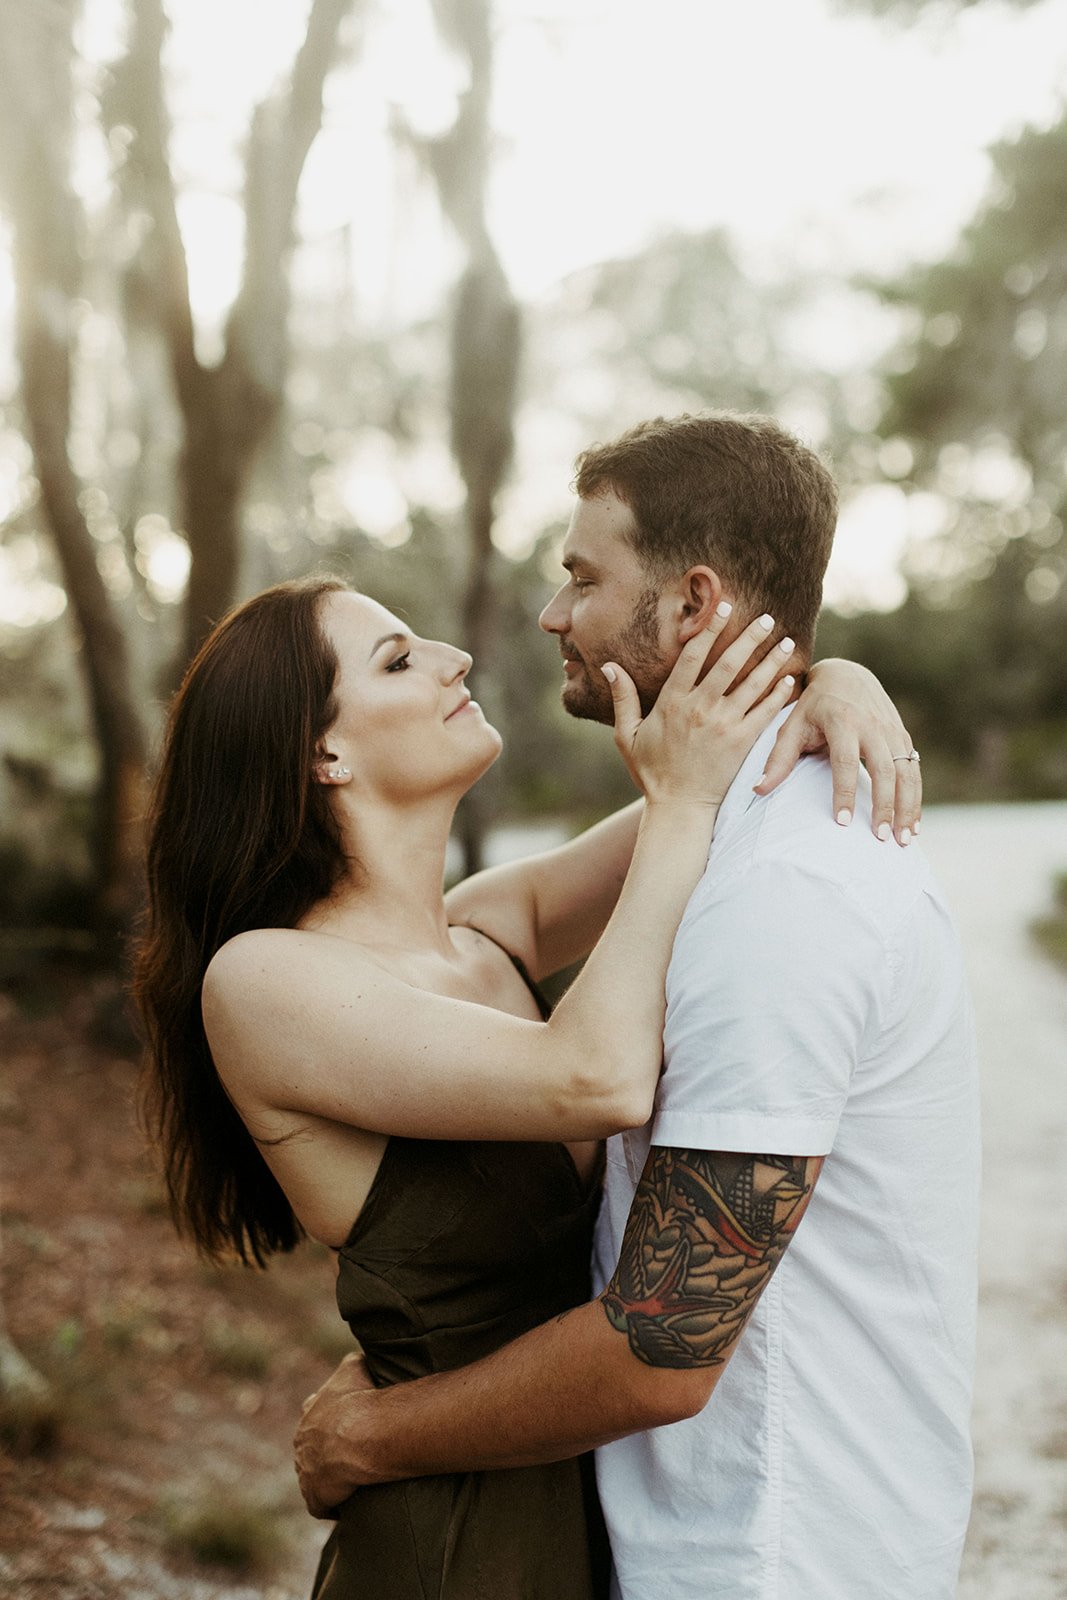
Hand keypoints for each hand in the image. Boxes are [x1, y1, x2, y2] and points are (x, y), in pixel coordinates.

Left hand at [294, 1352, 376, 1517]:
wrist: (362, 1434)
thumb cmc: (361, 1398)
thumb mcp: (354, 1366)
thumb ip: (350, 1364)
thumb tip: (358, 1359)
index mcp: (310, 1411)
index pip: (313, 1413)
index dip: (328, 1419)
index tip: (343, 1424)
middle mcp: (302, 1441)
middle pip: (310, 1448)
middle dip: (325, 1451)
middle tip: (350, 1454)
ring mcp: (305, 1471)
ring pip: (312, 1477)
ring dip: (328, 1480)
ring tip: (352, 1482)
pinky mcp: (314, 1497)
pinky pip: (320, 1506)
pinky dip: (331, 1506)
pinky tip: (348, 1505)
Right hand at [606, 608, 795, 805]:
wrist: (679, 808)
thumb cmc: (651, 772)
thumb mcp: (626, 736)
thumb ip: (622, 699)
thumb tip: (609, 666)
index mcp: (671, 702)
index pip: (693, 655)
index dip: (709, 628)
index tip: (723, 606)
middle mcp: (699, 709)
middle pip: (729, 663)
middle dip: (750, 637)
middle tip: (767, 617)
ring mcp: (724, 725)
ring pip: (753, 684)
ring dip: (772, 660)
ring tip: (787, 640)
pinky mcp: (742, 743)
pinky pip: (765, 712)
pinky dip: (779, 694)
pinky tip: (790, 678)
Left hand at [755, 659, 920, 843]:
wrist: (846, 675)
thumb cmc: (812, 707)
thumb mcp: (792, 726)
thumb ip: (778, 759)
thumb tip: (758, 790)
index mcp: (842, 721)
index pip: (844, 761)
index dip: (844, 792)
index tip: (842, 822)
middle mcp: (872, 725)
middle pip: (884, 769)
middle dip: (884, 806)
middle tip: (879, 838)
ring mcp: (892, 731)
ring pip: (907, 772)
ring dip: (908, 807)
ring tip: (904, 840)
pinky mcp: (903, 737)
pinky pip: (914, 771)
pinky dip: (915, 799)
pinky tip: (912, 825)